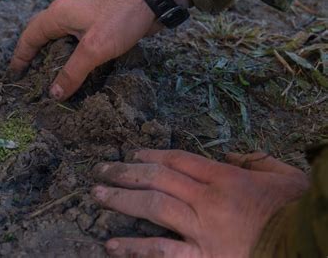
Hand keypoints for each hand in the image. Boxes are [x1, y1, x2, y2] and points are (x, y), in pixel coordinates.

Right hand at [9, 0, 188, 100]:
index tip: (15, 74)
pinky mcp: (97, 24)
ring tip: (53, 80)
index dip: (20, 56)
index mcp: (57, 15)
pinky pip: (77, 42)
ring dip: (56, 59)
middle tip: (33, 81)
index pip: (30, 36)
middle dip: (36, 58)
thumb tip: (54, 94)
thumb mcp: (94, 48)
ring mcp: (82, 18)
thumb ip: (73, 72)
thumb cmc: (119, 18)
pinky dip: (73, 56)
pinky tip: (78, 70)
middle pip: (43, 38)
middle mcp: (66, 14)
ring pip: (61, 41)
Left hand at [91, 150, 308, 257]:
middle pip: (158, 178)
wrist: (312, 245)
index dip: (151, 154)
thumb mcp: (281, 174)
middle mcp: (208, 200)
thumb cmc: (297, 210)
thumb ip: (251, 159)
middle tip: (101, 169)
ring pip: (154, 208)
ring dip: (121, 200)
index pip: (178, 160)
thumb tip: (225, 155)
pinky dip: (135, 248)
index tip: (132, 153)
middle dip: (126, 172)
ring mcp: (203, 231)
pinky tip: (111, 245)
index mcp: (226, 177)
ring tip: (96, 194)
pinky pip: (164, 252)